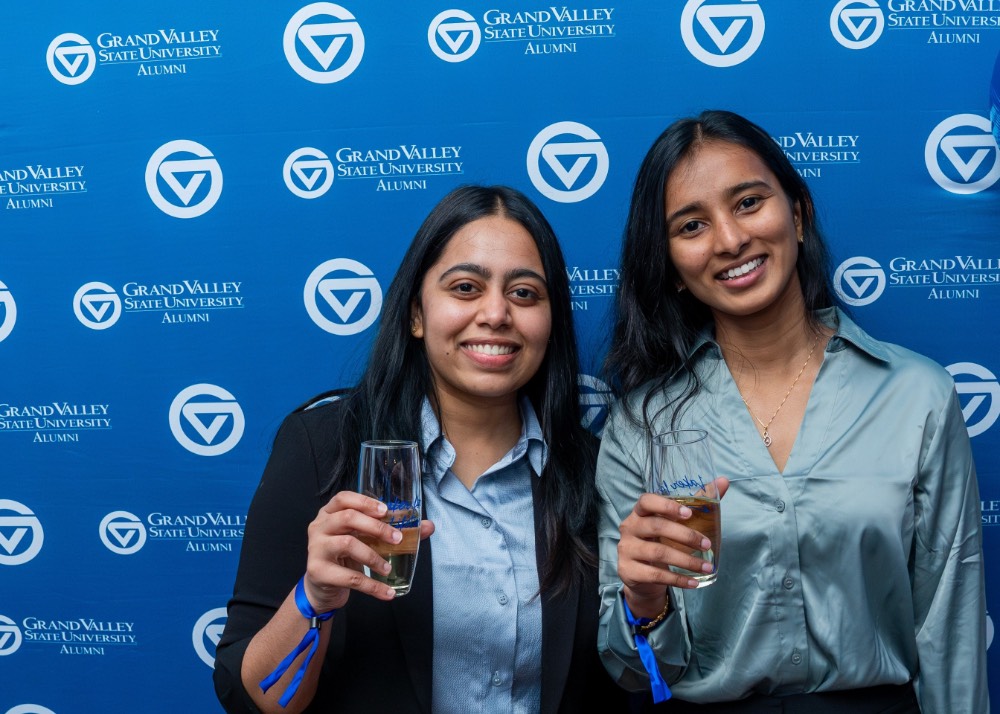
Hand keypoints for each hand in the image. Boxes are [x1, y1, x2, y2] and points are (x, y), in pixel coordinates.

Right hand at [302, 491, 434, 611]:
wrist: (322, 588)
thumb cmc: (345, 558)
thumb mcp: (365, 540)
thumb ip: (393, 531)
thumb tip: (428, 527)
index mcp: (329, 513)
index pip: (343, 498)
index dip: (365, 502)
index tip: (386, 511)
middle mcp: (319, 526)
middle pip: (348, 518)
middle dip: (377, 527)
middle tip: (398, 539)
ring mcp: (316, 548)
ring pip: (348, 544)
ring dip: (374, 557)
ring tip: (388, 569)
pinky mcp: (318, 571)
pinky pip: (349, 577)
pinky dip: (372, 586)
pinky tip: (386, 592)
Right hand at [618, 477, 728, 616]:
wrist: (641, 576)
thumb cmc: (661, 541)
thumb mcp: (676, 523)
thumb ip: (698, 502)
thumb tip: (723, 481)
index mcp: (639, 512)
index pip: (646, 501)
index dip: (666, 506)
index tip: (689, 514)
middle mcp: (629, 528)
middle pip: (656, 526)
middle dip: (685, 536)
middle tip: (707, 545)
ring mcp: (626, 549)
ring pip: (658, 553)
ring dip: (686, 561)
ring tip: (706, 567)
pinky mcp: (628, 571)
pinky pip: (656, 575)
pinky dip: (678, 579)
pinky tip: (694, 582)